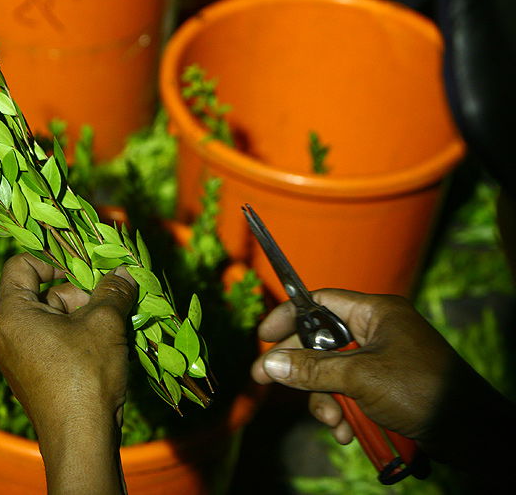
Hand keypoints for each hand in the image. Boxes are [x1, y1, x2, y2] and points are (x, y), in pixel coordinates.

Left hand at [0, 253, 136, 494]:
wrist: (81, 440)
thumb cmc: (85, 375)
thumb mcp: (104, 324)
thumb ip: (113, 291)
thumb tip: (124, 271)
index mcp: (12, 314)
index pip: (21, 265)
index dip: (52, 256)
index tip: (84, 263)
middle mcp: (8, 334)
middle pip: (44, 292)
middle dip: (80, 292)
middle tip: (112, 297)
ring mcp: (21, 357)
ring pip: (55, 318)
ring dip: (86, 315)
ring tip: (117, 323)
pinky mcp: (36, 376)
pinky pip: (57, 342)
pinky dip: (81, 336)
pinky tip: (109, 345)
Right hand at [250, 289, 512, 467]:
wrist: (470, 432)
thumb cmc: (419, 391)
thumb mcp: (359, 378)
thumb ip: (312, 369)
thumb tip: (268, 364)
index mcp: (375, 313)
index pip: (321, 302)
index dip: (289, 317)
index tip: (264, 336)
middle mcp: (377, 331)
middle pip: (321, 342)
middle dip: (303, 370)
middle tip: (267, 382)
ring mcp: (381, 359)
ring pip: (332, 373)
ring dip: (325, 400)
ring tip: (333, 423)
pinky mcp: (384, 386)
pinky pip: (349, 392)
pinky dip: (343, 411)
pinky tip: (347, 432)